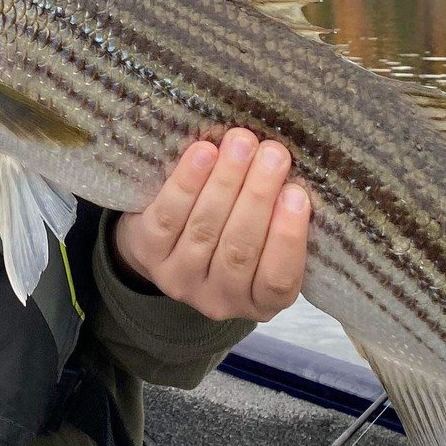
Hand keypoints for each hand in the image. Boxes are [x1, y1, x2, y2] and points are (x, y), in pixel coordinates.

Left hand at [112, 130, 308, 321]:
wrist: (167, 239)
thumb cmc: (233, 229)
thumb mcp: (264, 236)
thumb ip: (279, 216)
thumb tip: (295, 170)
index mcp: (260, 302)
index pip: (278, 279)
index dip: (288, 238)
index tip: (296, 193)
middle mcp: (220, 300)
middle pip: (239, 248)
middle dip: (258, 195)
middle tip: (274, 153)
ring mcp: (180, 279)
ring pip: (205, 228)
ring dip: (226, 181)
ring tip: (242, 143)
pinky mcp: (149, 254)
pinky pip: (168, 216)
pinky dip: (188, 182)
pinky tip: (203, 152)